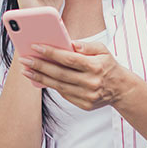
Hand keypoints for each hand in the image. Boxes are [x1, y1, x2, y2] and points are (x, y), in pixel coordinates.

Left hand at [18, 41, 133, 110]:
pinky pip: (63, 94)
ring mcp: (87, 96)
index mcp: (95, 66)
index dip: (50, 52)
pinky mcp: (84, 105)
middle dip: (39, 65)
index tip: (35, 46)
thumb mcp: (102, 50)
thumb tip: (68, 42)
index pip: (68, 59)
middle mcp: (91, 82)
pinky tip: (40, 78)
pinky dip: (51, 85)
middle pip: (60, 73)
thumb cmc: (108, 66)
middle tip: (24, 59)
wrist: (122, 89)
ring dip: (40, 77)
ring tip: (26, 70)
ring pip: (58, 85)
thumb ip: (86, 45)